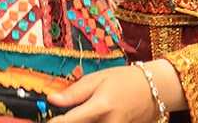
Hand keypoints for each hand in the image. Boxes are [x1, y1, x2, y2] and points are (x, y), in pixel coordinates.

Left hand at [47, 61, 182, 122]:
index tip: (42, 120)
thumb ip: (74, 92)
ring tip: (79, 113)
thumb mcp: (98, 79)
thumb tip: (51, 100)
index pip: (67, 122)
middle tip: (61, 115)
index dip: (52, 122)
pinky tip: (90, 117)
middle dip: (66, 122)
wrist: (156, 90)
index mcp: (100, 107)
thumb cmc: (125, 80)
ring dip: (79, 122)